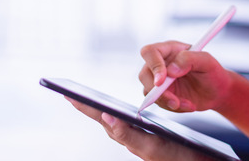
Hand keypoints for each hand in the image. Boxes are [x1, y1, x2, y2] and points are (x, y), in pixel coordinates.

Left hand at [65, 97, 215, 160]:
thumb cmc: (181, 157)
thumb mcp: (153, 147)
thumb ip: (129, 134)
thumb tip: (107, 118)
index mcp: (130, 139)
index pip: (103, 118)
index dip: (86, 106)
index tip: (67, 93)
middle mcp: (133, 140)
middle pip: (106, 119)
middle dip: (89, 106)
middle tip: (71, 93)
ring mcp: (142, 140)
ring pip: (117, 123)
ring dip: (102, 110)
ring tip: (89, 101)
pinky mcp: (152, 140)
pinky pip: (131, 125)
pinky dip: (121, 116)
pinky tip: (119, 114)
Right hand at [138, 41, 233, 112]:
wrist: (218, 92)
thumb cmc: (213, 72)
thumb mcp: (207, 62)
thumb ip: (189, 59)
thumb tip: (171, 70)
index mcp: (170, 49)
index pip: (150, 52)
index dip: (153, 65)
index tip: (162, 81)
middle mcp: (162, 63)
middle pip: (144, 74)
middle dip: (158, 91)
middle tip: (175, 101)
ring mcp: (160, 80)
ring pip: (149, 92)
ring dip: (168, 102)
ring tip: (189, 104)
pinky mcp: (162, 95)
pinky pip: (158, 103)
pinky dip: (173, 108)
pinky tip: (188, 105)